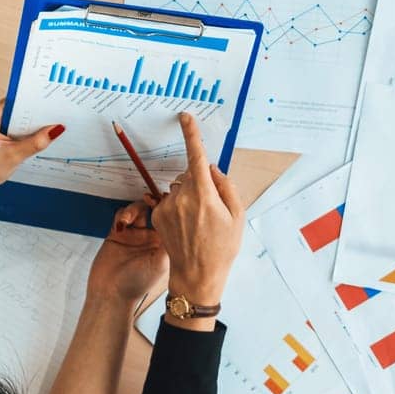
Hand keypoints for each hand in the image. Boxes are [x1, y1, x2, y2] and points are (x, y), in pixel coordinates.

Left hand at [0, 99, 63, 195]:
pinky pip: (6, 116)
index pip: (13, 104)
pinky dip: (15, 126)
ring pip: (11, 112)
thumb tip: (55, 129)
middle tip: (42, 128)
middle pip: (12, 107)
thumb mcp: (14, 158)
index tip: (47, 111)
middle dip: (27, 118)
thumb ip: (35, 143)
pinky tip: (17, 138)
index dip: (31, 106)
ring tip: (26, 137)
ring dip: (21, 123)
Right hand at [87, 200, 167, 304]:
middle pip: (155, 210)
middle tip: (150, 199)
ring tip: (131, 218)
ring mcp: (135, 235)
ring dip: (135, 208)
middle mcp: (151, 238)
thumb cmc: (136, 284)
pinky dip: (122, 214)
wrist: (110, 293)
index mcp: (165, 244)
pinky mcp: (118, 234)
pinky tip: (123, 221)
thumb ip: (170, 241)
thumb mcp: (161, 263)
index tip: (168, 199)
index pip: (172, 219)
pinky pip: (121, 215)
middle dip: (153, 202)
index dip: (170, 208)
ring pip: (138, 210)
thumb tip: (180, 219)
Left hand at [150, 112, 243, 309]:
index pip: (196, 157)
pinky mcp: (157, 216)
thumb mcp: (237, 217)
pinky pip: (170, 201)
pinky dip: (178, 208)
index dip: (191, 134)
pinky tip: (186, 227)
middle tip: (212, 210)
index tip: (185, 117)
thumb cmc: (221, 249)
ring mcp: (167, 207)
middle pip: (191, 175)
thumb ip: (226, 187)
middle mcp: (181, 197)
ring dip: (189, 197)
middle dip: (201, 182)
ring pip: (180, 188)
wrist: (197, 276)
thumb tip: (213, 169)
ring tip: (199, 223)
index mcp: (203, 195)